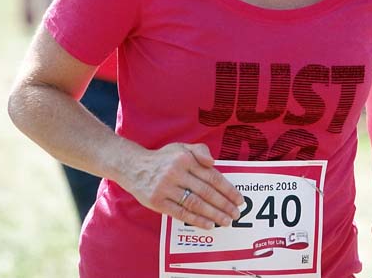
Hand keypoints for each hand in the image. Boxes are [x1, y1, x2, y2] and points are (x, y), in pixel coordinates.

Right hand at [121, 142, 243, 230]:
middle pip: (206, 192)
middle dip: (224, 205)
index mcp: (185, 158)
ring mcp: (166, 188)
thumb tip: (213, 162)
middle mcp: (176, 172)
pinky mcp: (157, 201)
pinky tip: (208, 224)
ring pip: (195, 204)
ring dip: (213, 214)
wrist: (133, 167)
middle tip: (236, 214)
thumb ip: (200, 150)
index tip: (239, 199)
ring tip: (226, 221)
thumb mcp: (181, 147)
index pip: (212, 176)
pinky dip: (196, 220)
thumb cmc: (163, 159)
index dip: (228, 190)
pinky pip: (181, 213)